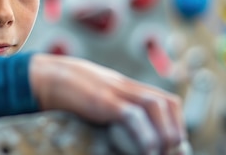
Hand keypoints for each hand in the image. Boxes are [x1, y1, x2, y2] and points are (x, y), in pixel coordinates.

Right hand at [29, 53, 186, 153]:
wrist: (48, 78)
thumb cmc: (71, 94)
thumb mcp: (100, 99)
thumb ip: (117, 110)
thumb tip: (131, 134)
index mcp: (129, 89)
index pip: (167, 101)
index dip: (177, 123)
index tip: (176, 146)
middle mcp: (127, 88)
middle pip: (167, 103)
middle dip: (175, 130)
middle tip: (173, 153)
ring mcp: (116, 91)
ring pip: (156, 106)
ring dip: (165, 133)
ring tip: (161, 152)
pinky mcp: (103, 100)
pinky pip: (132, 116)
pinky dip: (144, 134)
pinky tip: (146, 150)